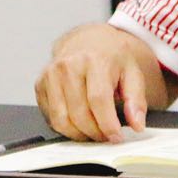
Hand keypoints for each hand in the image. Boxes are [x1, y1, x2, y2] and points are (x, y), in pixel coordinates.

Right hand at [36, 23, 153, 141]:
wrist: (86, 40)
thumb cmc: (110, 57)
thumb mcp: (132, 72)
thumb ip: (136, 100)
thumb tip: (137, 124)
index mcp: (94, 60)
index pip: (98, 100)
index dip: (107, 124)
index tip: (116, 137)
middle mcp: (68, 66)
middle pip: (79, 114)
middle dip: (95, 133)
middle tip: (106, 136)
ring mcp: (51, 75)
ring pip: (62, 120)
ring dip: (79, 134)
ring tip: (93, 131)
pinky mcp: (40, 84)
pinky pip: (50, 118)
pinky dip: (65, 127)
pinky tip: (78, 121)